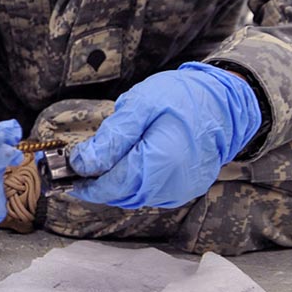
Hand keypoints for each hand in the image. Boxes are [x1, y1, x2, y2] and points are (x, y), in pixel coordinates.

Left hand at [68, 62, 261, 209]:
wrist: (225, 102)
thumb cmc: (182, 97)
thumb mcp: (141, 105)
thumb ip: (112, 137)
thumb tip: (83, 164)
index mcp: (159, 164)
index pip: (112, 185)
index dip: (85, 183)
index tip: (66, 175)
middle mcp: (170, 185)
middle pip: (121, 193)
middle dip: (97, 183)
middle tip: (78, 165)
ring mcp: (179, 190)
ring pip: (134, 195)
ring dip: (115, 182)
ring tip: (104, 159)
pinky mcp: (184, 189)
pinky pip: (150, 191)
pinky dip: (133, 181)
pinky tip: (129, 161)